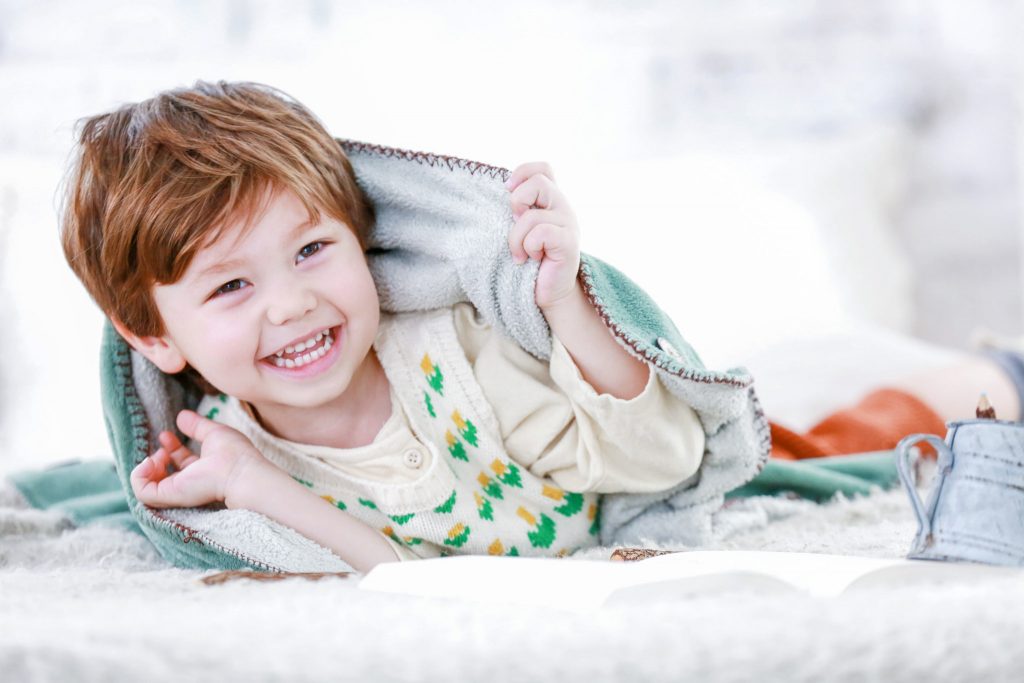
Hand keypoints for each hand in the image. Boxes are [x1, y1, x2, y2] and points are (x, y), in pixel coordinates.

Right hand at [130, 409, 269, 509]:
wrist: (239, 471)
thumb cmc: (233, 453)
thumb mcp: (213, 432)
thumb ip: (196, 425)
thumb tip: (181, 416)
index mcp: (201, 468)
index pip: (178, 459)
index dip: (169, 446)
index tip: (165, 434)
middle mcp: (189, 481)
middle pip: (163, 472)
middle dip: (156, 456)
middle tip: (162, 445)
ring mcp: (178, 490)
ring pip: (148, 485)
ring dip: (145, 467)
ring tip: (156, 456)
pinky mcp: (169, 496)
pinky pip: (142, 492)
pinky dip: (138, 476)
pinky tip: (149, 461)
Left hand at [505, 161, 581, 309]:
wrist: (550, 292)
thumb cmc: (531, 262)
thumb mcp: (522, 230)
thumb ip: (519, 210)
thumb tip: (505, 191)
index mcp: (551, 201)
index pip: (543, 169)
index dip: (523, 173)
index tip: (508, 191)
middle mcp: (562, 207)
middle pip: (538, 182)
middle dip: (517, 201)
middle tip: (515, 223)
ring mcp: (568, 223)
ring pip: (531, 216)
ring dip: (517, 239)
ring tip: (521, 254)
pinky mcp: (569, 242)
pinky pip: (540, 233)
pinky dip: (528, 248)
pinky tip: (532, 259)